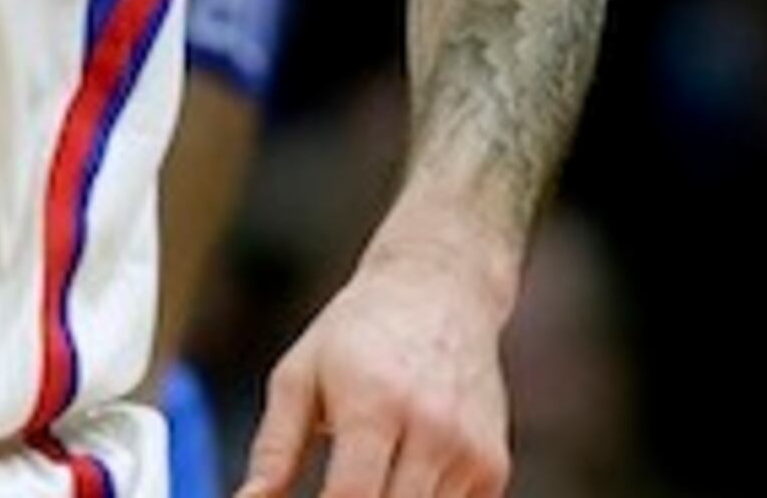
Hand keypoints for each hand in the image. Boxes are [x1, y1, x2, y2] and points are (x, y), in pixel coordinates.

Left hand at [237, 240, 514, 497]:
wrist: (441, 289)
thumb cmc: (358, 332)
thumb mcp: (300, 375)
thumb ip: (273, 449)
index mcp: (375, 403)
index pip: (352, 497)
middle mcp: (432, 429)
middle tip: (334, 492)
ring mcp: (470, 450)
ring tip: (367, 475)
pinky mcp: (493, 465)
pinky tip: (400, 479)